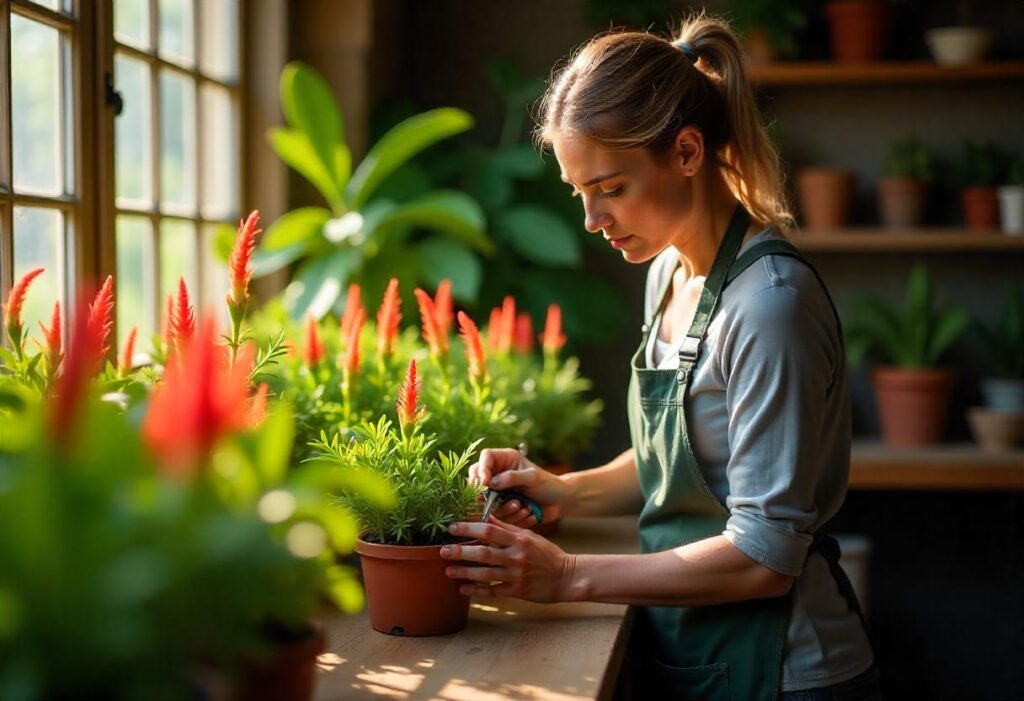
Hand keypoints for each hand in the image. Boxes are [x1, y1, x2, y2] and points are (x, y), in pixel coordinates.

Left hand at [441, 517, 575, 602]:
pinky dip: (477, 590)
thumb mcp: (529, 535)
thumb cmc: (545, 553)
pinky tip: (463, 589)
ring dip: (465, 572)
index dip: (469, 528)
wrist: (566, 576)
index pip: (490, 530)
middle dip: (461, 551)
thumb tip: (485, 517)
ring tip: (448, 570)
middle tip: (442, 550)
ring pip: (486, 574)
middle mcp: (516, 556)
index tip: (452, 526)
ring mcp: (516, 575)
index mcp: (519, 538)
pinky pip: (493, 591)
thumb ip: (507, 528)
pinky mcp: (517, 591)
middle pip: (484, 552)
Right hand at [469, 448, 568, 526]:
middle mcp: (497, 473)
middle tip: (497, 501)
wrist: (559, 502)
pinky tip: (526, 512)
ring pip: (484, 501)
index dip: (481, 470)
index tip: (485, 484)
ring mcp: (497, 491)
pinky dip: (510, 516)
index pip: (485, 457)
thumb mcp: (533, 478)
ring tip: (521, 506)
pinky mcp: (500, 507)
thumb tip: (491, 483)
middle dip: (486, 494)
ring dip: (502, 508)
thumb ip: (512, 477)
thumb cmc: (548, 484)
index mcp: (505, 459)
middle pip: (476, 479)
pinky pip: (496, 515)